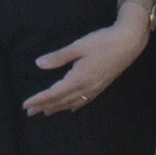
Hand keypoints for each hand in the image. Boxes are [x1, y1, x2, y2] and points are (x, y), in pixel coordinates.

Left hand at [24, 4, 152, 115]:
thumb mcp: (78, 46)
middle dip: (44, 107)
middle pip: (61, 101)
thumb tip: (39, 64)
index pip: (53, 93)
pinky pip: (85, 101)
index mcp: (78, 79)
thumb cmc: (103, 42)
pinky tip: (71, 108)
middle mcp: (86, 88)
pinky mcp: (101, 86)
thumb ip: (58, 57)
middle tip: (30, 112)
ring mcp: (95, 89)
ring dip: (57, 108)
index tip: (26, 105)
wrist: (129, 43)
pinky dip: (74, 106)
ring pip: (72, 103)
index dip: (39, 99)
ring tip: (45, 112)